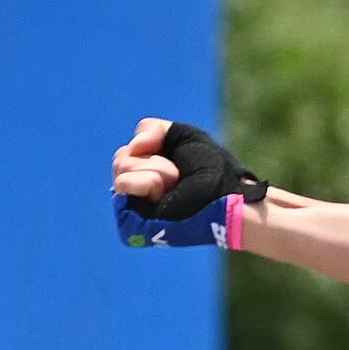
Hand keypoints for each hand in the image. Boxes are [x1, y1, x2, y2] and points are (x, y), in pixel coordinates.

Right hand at [111, 119, 267, 247]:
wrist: (227, 196)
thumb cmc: (214, 170)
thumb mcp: (185, 136)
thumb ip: (152, 129)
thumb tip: (132, 147)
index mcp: (148, 171)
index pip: (128, 150)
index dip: (154, 146)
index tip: (179, 161)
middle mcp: (138, 188)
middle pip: (121, 158)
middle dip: (155, 160)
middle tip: (179, 175)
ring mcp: (135, 205)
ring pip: (121, 168)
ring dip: (157, 171)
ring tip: (176, 185)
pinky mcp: (133, 220)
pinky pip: (122, 184)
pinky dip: (147, 182)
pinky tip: (164, 193)